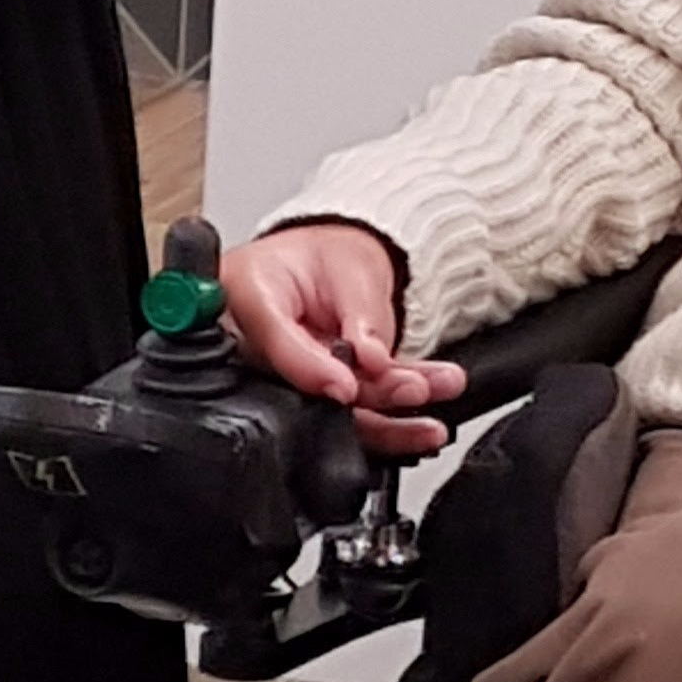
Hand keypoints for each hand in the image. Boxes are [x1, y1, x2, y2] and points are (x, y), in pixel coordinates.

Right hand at [220, 220, 467, 457]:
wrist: (326, 266)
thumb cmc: (323, 256)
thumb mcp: (349, 265)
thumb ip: (361, 315)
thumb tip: (372, 359)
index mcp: (244, 293)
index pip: (272, 340)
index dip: (310, 370)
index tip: (346, 388)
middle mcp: (256, 345)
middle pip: (303, 388)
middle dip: (368, 395)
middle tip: (414, 387)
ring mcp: (284, 379)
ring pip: (332, 413)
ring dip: (390, 412)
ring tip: (436, 394)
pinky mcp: (315, 400)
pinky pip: (350, 419)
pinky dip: (393, 422)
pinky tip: (427, 425)